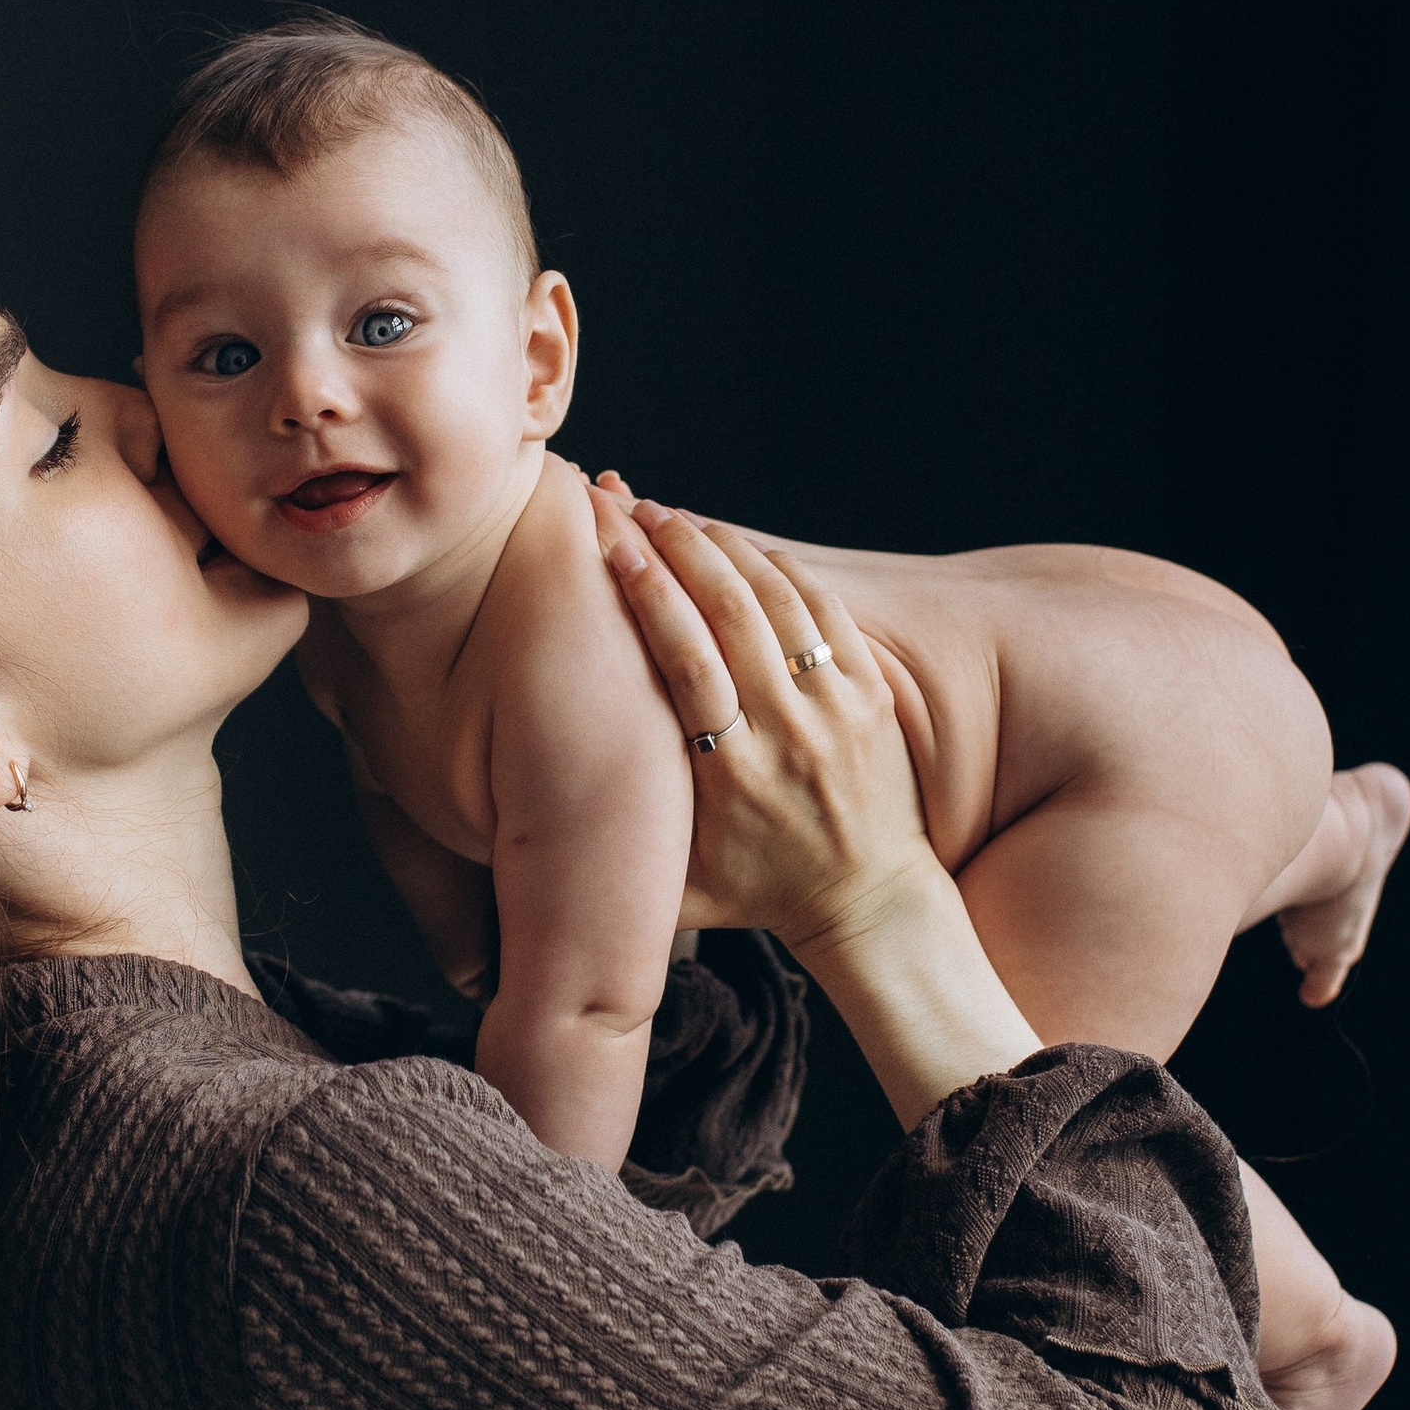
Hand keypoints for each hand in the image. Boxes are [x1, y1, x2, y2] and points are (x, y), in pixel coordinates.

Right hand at [591, 482, 1043, 1122]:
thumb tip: (539, 814)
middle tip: (633, 504)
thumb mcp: (681, 893)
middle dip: (678, 550)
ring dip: (725, 550)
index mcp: (735, 775)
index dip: (649, 597)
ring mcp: (837, 709)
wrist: (871, 904)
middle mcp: (789, 731)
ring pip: (778, 604)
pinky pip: (826, 614)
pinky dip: (782, 573)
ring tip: (675, 517)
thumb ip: (618, 856)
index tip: (614, 544)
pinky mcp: (870, 696)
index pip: (688, 664)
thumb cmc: (759, 896)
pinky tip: (742, 549)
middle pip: (731, 616)